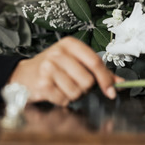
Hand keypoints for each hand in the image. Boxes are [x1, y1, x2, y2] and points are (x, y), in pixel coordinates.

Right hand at [7, 37, 121, 105]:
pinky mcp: (42, 84)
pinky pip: (64, 99)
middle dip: (85, 88)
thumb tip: (119, 82)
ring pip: (76, 91)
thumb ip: (98, 71)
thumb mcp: (74, 61)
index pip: (95, 61)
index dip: (105, 79)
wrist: (24, 75)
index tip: (111, 91)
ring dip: (73, 94)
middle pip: (87, 80)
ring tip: (63, 86)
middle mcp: (58, 53)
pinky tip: (55, 91)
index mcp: (70, 44)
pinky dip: (62, 100)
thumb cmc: (53, 67)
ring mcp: (48, 68)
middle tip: (74, 83)